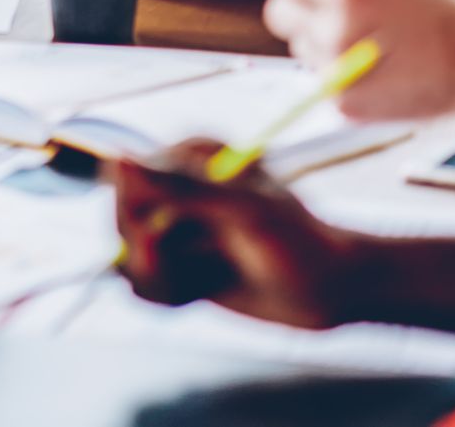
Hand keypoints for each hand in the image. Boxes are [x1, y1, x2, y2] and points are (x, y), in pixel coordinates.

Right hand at [116, 140, 362, 328]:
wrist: (333, 289)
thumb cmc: (299, 241)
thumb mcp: (241, 210)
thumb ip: (178, 188)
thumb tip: (120, 161)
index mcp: (189, 158)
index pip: (123, 176)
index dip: (131, 213)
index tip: (162, 237)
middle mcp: (177, 190)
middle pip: (121, 222)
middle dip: (150, 255)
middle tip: (199, 264)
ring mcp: (179, 229)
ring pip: (130, 259)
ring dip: (163, 280)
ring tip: (207, 281)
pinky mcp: (182, 265)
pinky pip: (145, 285)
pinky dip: (168, 296)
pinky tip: (203, 292)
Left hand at [262, 0, 454, 126]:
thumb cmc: (445, 7)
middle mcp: (334, 32)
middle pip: (278, 13)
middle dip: (304, 7)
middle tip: (353, 9)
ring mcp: (337, 74)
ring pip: (299, 45)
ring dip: (323, 39)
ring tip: (375, 38)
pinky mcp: (344, 106)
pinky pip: (319, 77)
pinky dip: (340, 70)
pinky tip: (379, 64)